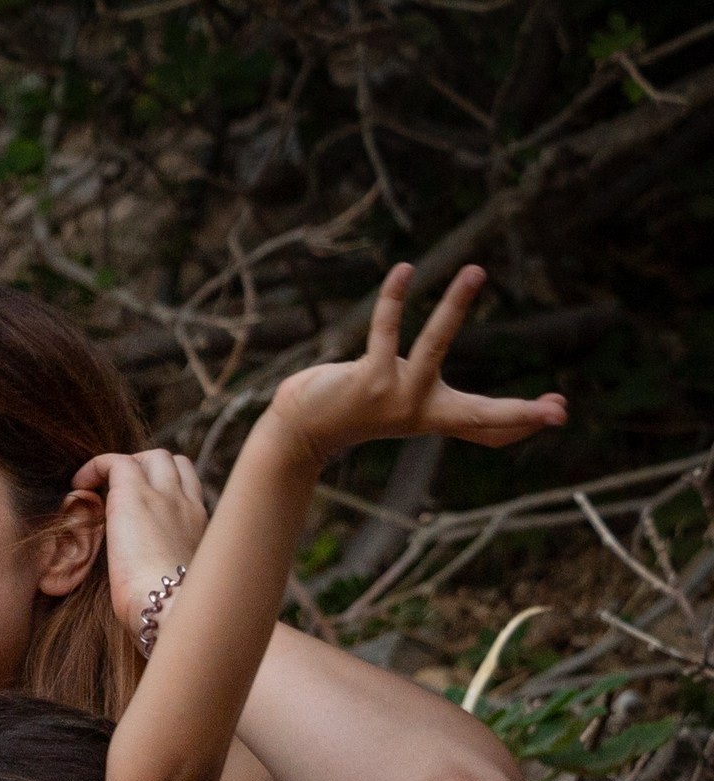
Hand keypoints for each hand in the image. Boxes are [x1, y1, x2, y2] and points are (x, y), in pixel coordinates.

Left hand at [71, 448, 207, 637]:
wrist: (170, 609)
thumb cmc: (169, 612)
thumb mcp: (174, 588)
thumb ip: (164, 576)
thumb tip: (146, 591)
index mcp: (200, 528)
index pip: (187, 488)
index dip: (163, 486)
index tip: (138, 505)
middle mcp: (187, 506)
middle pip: (173, 463)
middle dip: (144, 467)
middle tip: (114, 489)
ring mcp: (164, 497)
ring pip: (151, 456)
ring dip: (124, 464)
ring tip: (97, 486)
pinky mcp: (135, 495)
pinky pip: (114, 461)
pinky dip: (95, 466)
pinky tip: (78, 485)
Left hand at [266, 263, 566, 465]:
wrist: (301, 428)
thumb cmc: (356, 411)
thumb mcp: (404, 408)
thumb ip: (432, 403)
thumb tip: (450, 402)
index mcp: (435, 417)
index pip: (487, 429)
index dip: (521, 422)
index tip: (559, 413)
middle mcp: (421, 411)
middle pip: (480, 417)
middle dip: (518, 414)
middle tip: (559, 413)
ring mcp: (395, 396)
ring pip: (434, 346)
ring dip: (453, 305)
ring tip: (476, 270)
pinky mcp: (367, 379)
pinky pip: (386, 330)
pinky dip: (394, 298)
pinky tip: (404, 270)